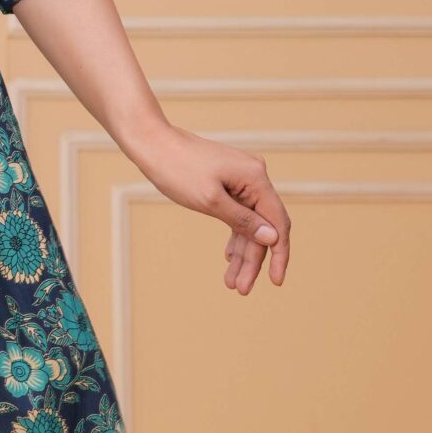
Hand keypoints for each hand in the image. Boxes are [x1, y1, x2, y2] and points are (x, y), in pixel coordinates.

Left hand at [126, 122, 291, 293]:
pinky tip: (229, 257)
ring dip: (242, 252)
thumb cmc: (177, 169)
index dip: (279, 255)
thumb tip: (272, 238)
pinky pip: (238, 213)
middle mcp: (255, 176)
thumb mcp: (210, 201)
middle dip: (253, 260)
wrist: (152, 143)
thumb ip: (242, 221)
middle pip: (262, 226)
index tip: (275, 282)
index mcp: (256, 178)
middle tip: (241, 289)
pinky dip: (234, 235)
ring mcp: (242, 178)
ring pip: (249, 223)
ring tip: (232, 282)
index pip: (277, 223)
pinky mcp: (229, 181)